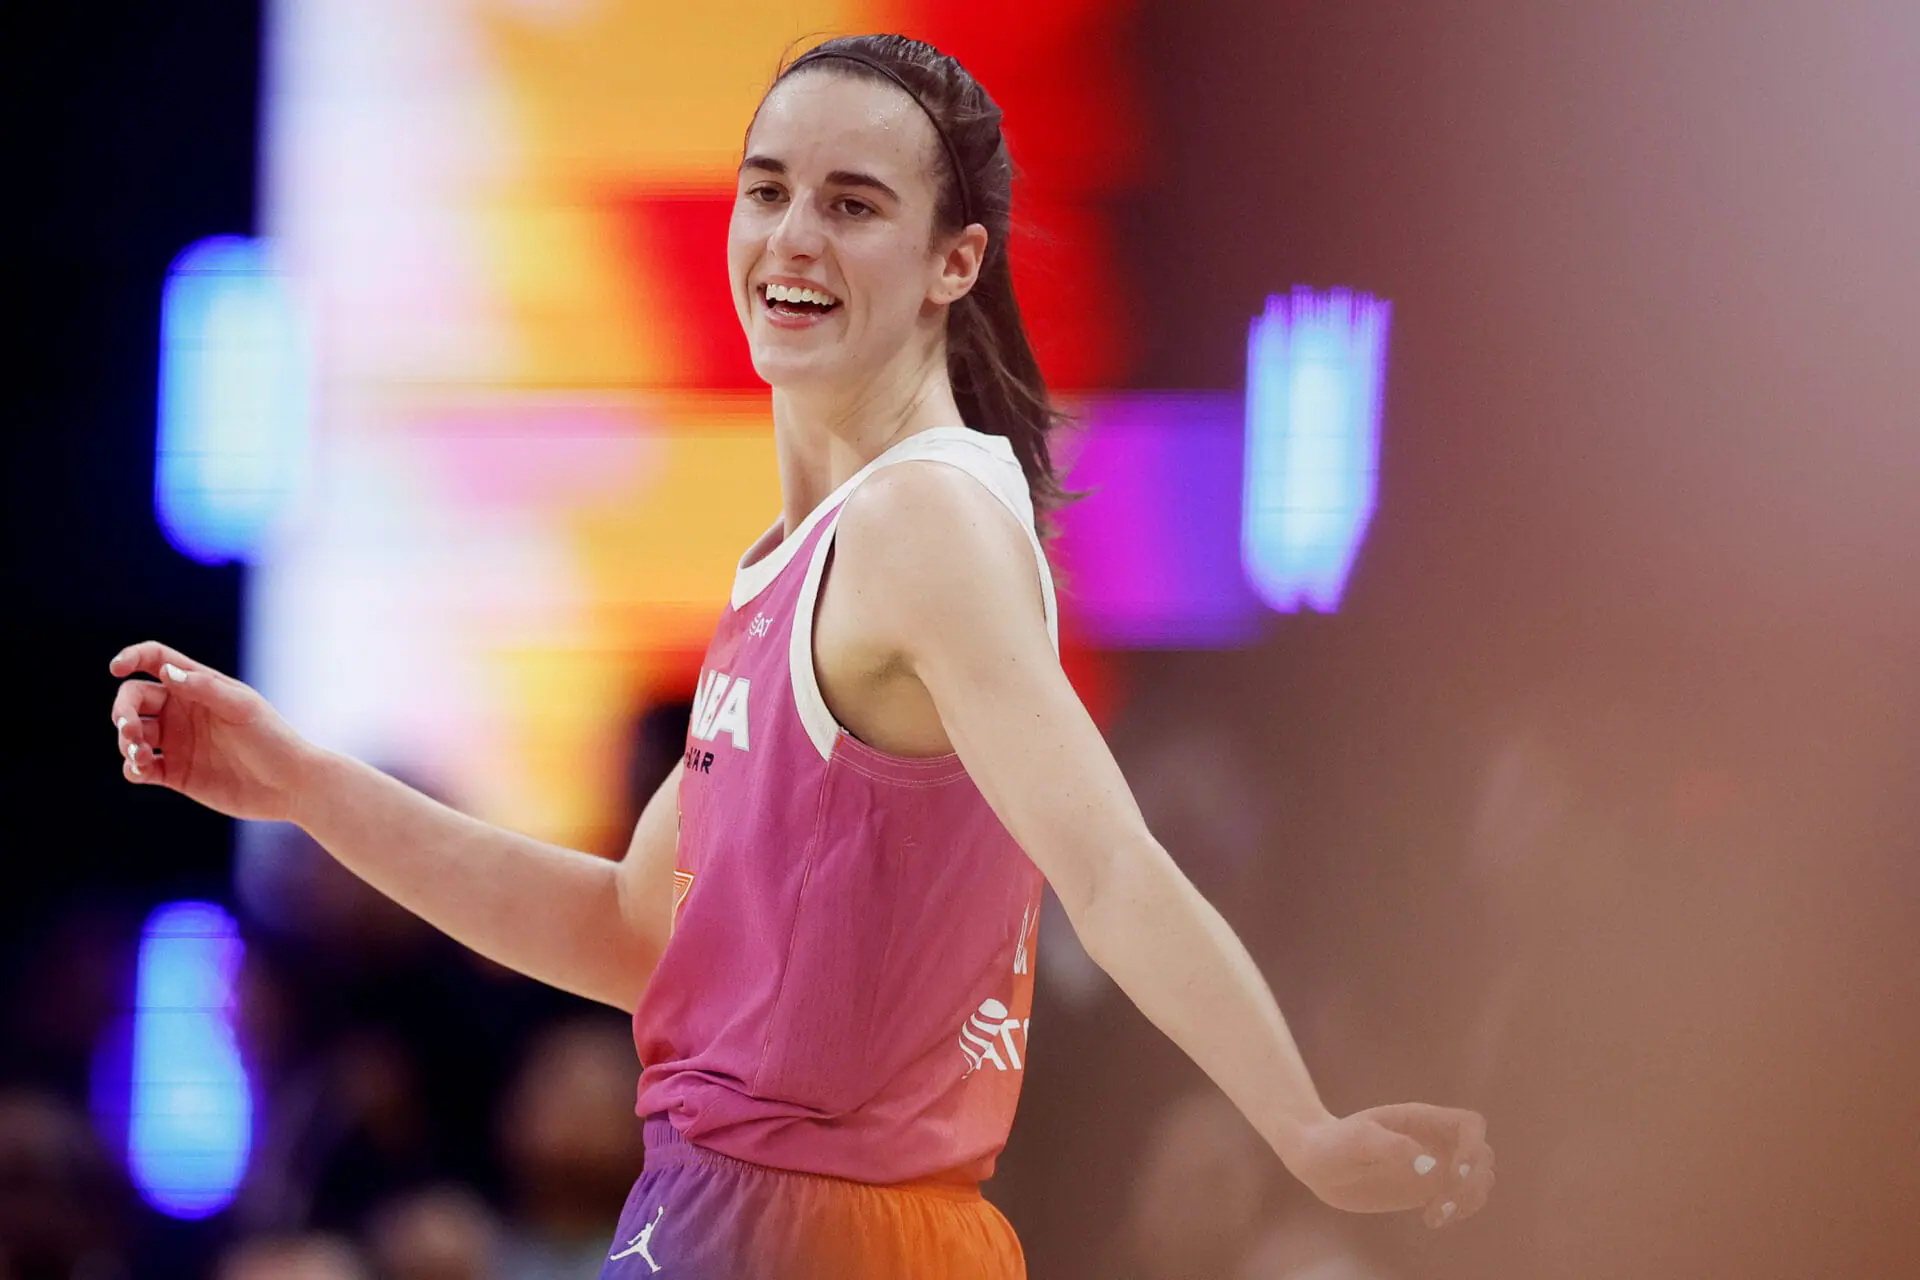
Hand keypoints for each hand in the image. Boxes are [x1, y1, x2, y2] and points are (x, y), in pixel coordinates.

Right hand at [109, 642, 315, 823]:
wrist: (290, 785)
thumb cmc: (272, 738)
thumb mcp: (242, 708)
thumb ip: (205, 688)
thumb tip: (165, 672)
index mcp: (199, 687)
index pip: (156, 661)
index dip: (132, 657)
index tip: (116, 668)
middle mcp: (183, 711)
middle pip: (134, 698)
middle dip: (123, 710)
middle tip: (130, 730)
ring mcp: (178, 743)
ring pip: (132, 734)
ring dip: (125, 741)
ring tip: (141, 754)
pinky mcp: (176, 774)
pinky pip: (140, 767)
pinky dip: (131, 767)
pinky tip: (141, 769)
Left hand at [1287, 1103, 1494, 1226]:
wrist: (1317, 1161)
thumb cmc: (1334, 1143)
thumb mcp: (1356, 1141)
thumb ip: (1390, 1147)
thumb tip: (1429, 1166)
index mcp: (1422, 1119)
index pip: (1471, 1125)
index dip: (1474, 1148)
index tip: (1455, 1173)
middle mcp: (1433, 1140)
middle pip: (1483, 1155)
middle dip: (1473, 1181)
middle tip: (1441, 1201)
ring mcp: (1433, 1164)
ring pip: (1478, 1179)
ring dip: (1469, 1200)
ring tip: (1434, 1214)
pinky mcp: (1426, 1189)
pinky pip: (1460, 1198)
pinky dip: (1459, 1211)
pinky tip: (1431, 1220)